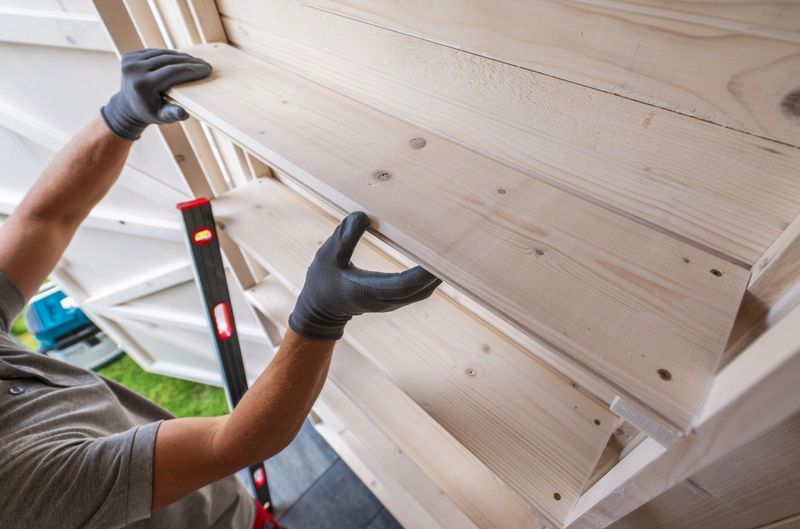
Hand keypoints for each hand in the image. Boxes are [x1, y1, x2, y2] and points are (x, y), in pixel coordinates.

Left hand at [101, 49, 211, 140]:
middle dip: (189, 62)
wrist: (127, 107)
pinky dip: (169, 55)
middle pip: (168, 61)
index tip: (206, 69)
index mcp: (142, 84)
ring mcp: (130, 61)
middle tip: (204, 64)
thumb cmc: (149, 113)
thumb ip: (172, 115)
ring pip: (162, 54)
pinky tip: (181, 58)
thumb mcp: (161, 117)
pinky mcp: (129, 56)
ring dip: (180, 57)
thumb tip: (184, 113)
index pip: (172, 72)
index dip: (191, 69)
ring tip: (195, 61)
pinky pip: (154, 52)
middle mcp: (134, 69)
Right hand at [289, 212, 441, 340]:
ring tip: (451, 252)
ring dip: (437, 275)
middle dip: (438, 270)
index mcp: (368, 291)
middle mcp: (384, 300)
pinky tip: (437, 261)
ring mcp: (391, 302)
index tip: (439, 255)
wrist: (321, 308)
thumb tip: (363, 215)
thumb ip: (344, 236)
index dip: (424, 272)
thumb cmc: (323, 280)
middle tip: (455, 247)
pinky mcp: (394, 299)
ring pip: (422, 292)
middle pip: (420, 289)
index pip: (403, 284)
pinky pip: (418, 290)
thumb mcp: (327, 255)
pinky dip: (429, 277)